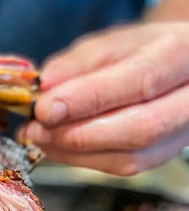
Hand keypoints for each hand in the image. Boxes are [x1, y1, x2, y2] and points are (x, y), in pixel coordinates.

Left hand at [19, 22, 188, 174]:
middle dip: (77, 133)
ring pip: (129, 158)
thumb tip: (45, 86)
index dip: (88, 99)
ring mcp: (181, 135)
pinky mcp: (162, 156)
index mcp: (181, 55)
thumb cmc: (140, 52)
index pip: (140, 81)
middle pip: (140, 129)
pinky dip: (80, 159)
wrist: (175, 71)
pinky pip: (121, 167)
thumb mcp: (109, 43)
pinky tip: (55, 144)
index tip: (44, 107)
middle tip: (35, 128)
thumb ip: (77, 63)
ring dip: (73, 151)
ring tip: (39, 135)